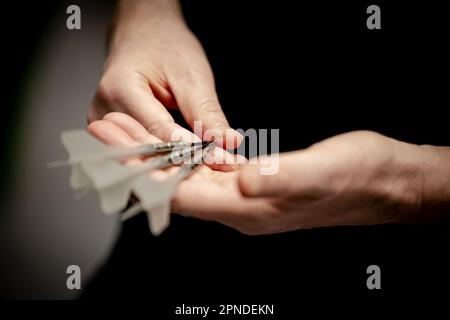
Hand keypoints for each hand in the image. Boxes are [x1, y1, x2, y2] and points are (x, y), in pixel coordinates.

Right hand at [88, 0, 241, 149]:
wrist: (144, 33)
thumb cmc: (163, 45)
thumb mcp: (191, 75)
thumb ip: (206, 113)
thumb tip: (227, 142)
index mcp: (118, 89)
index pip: (157, 131)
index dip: (191, 150)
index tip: (220, 159)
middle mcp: (103, 112)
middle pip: (147, 150)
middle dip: (186, 161)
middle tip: (221, 164)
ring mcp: (103, 126)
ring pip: (144, 156)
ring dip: (177, 164)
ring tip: (208, 164)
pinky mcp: (112, 134)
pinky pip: (141, 153)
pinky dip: (167, 158)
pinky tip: (189, 159)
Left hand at [89, 113, 439, 234]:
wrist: (381, 182)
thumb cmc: (356, 178)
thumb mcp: (320, 174)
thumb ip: (280, 180)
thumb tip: (241, 179)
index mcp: (250, 209)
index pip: (179, 194)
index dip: (142, 171)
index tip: (113, 147)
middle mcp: (242, 208)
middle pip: (173, 187)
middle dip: (136, 160)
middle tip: (106, 133)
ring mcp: (248, 197)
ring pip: (186, 179)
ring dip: (154, 156)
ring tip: (126, 134)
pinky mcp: (256, 184)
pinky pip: (206, 174)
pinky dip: (182, 157)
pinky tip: (171, 145)